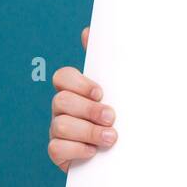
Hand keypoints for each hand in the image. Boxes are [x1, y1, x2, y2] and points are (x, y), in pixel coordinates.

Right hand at [47, 26, 116, 172]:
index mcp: (77, 91)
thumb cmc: (126, 116)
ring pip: (59, 124)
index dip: (78, 83)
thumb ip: (111, 63)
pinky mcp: (59, 153)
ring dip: (88, 131)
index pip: (63, 77)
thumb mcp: (124, 90)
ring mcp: (59, 131)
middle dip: (88, 109)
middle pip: (61, 101)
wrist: (130, 155)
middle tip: (112, 117)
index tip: (101, 92)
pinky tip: (94, 152)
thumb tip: (88, 31)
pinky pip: (56, 148)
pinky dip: (76, 149)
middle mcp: (64, 109)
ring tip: (111, 138)